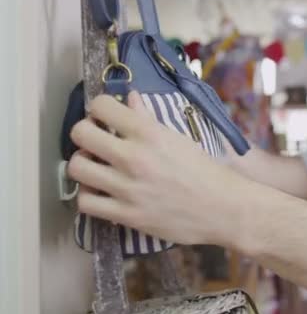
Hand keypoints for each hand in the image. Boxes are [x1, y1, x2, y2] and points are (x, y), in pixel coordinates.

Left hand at [67, 91, 253, 247]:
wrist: (223, 208)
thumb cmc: (205, 172)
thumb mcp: (178, 139)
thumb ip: (148, 119)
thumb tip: (130, 98)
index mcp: (150, 133)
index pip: (101, 106)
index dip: (99, 109)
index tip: (105, 117)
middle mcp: (134, 157)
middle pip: (81, 133)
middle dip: (85, 133)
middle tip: (95, 141)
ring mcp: (127, 188)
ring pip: (77, 168)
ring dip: (83, 165)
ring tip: (96, 168)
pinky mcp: (126, 215)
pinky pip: (85, 203)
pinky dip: (88, 196)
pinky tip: (101, 192)